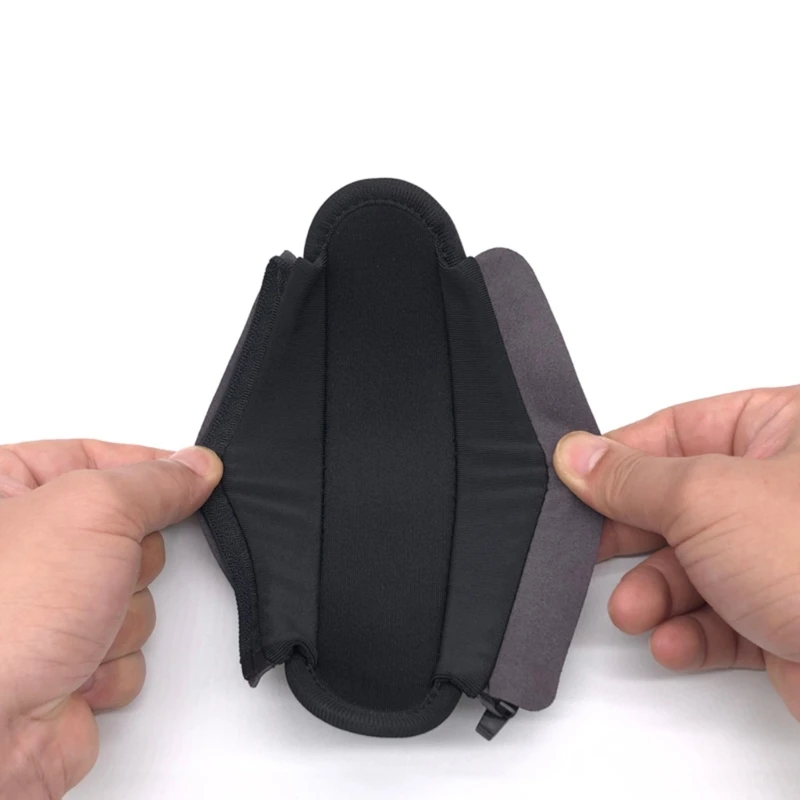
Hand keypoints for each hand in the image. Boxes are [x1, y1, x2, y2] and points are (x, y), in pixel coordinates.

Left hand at [0, 440, 221, 798]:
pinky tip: (77, 667)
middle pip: (127, 529)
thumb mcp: (94, 509)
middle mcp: (23, 549)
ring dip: (125, 615)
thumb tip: (195, 466)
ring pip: (135, 592)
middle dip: (133, 557)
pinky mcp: (68, 663)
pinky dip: (114, 661)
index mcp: (4, 492)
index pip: (93, 457)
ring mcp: (47, 608)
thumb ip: (155, 481)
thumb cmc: (2, 615)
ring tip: (80, 629)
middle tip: (107, 568)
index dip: (149, 469)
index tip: (193, 476)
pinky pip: (128, 648)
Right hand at [554, 386, 799, 720]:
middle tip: (589, 548)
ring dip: (656, 592)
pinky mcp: (789, 615)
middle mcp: (786, 489)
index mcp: (785, 430)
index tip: (575, 481)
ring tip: (635, 610)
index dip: (620, 457)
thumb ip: (630, 477)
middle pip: (679, 502)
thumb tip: (577, 456)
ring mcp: (788, 554)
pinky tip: (675, 641)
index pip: (679, 429)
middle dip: (633, 536)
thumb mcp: (705, 497)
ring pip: (695, 564)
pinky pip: (721, 617)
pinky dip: (691, 631)